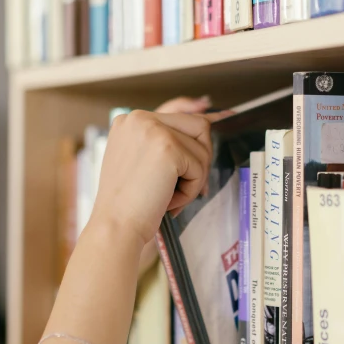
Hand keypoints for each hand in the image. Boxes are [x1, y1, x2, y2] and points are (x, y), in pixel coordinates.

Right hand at [92, 105, 212, 246]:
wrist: (115, 227)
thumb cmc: (128, 205)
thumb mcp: (141, 163)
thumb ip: (165, 144)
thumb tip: (207, 124)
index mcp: (129, 120)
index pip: (180, 116)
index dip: (203, 126)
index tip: (228, 117)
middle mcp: (138, 117)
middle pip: (197, 125)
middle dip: (200, 160)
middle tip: (186, 188)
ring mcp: (153, 129)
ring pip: (201, 149)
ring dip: (193, 180)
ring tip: (168, 198)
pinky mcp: (168, 147)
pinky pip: (199, 167)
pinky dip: (190, 191)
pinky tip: (168, 201)